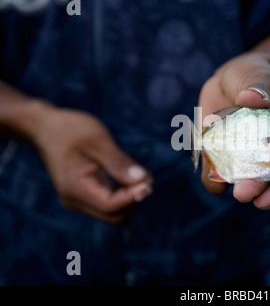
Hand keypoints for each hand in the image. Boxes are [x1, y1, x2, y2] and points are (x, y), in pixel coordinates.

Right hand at [31, 104, 152, 222]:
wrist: (46, 128)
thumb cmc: (71, 129)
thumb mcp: (98, 141)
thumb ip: (119, 163)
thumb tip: (144, 181)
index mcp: (75, 188)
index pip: (111, 206)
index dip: (133, 197)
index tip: (149, 182)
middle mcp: (75, 201)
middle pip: (115, 216)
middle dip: (134, 201)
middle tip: (147, 179)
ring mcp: (78, 201)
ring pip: (114, 214)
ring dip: (131, 199)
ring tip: (140, 176)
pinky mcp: (84, 196)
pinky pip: (109, 205)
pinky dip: (124, 195)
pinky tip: (131, 177)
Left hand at [198, 52, 269, 208]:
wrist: (233, 79)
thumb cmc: (256, 78)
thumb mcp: (260, 77)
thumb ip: (259, 87)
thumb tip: (252, 98)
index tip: (265, 200)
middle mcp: (266, 159)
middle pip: (263, 185)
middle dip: (253, 190)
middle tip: (242, 192)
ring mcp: (242, 160)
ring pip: (236, 182)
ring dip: (228, 184)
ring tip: (221, 180)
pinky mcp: (220, 157)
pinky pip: (214, 172)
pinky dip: (210, 173)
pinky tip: (208, 167)